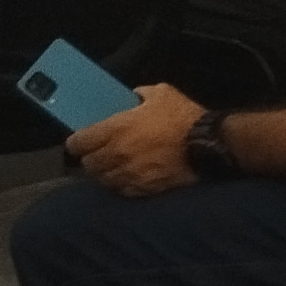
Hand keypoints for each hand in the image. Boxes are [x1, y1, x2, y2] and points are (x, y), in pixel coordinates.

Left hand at [64, 83, 206, 196]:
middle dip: (90, 159)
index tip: (79, 142)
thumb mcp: (160, 94)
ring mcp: (130, 174)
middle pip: (89, 165)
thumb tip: (132, 96)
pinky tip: (127, 179)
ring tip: (111, 168)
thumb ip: (139, 94)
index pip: (79, 142)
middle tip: (96, 154)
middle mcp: (117, 154)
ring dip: (104, 175)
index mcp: (115, 129)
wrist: (208, 145)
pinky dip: (121, 186)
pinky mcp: (145, 189)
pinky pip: (123, 191)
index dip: (76, 143)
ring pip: (104, 181)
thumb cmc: (182, 117)